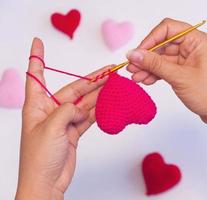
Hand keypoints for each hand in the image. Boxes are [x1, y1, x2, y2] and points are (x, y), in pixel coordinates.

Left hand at [16, 38, 109, 199]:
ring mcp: (64, 121)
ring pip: (84, 103)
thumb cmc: (39, 158)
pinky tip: (109, 102)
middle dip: (90, 79)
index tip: (37, 42)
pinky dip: (99, 110)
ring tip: (114, 84)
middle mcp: (50, 111)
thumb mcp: (51, 127)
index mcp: (37, 105)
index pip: (35, 75)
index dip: (36, 57)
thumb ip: (67, 110)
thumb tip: (80, 108)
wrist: (46, 183)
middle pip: (73, 89)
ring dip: (99, 94)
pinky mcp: (73, 132)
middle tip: (109, 70)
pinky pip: (89, 117)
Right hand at [126, 18, 206, 122]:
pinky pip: (166, 68)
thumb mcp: (179, 77)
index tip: (138, 53)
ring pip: (162, 58)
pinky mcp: (185, 72)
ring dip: (148, 67)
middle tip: (132, 67)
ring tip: (135, 77)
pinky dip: (155, 74)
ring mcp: (188, 60)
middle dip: (146, 57)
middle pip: (162, 44)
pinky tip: (146, 80)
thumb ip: (155, 64)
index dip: (150, 39)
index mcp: (197, 40)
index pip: (168, 29)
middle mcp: (192, 47)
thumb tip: (134, 54)